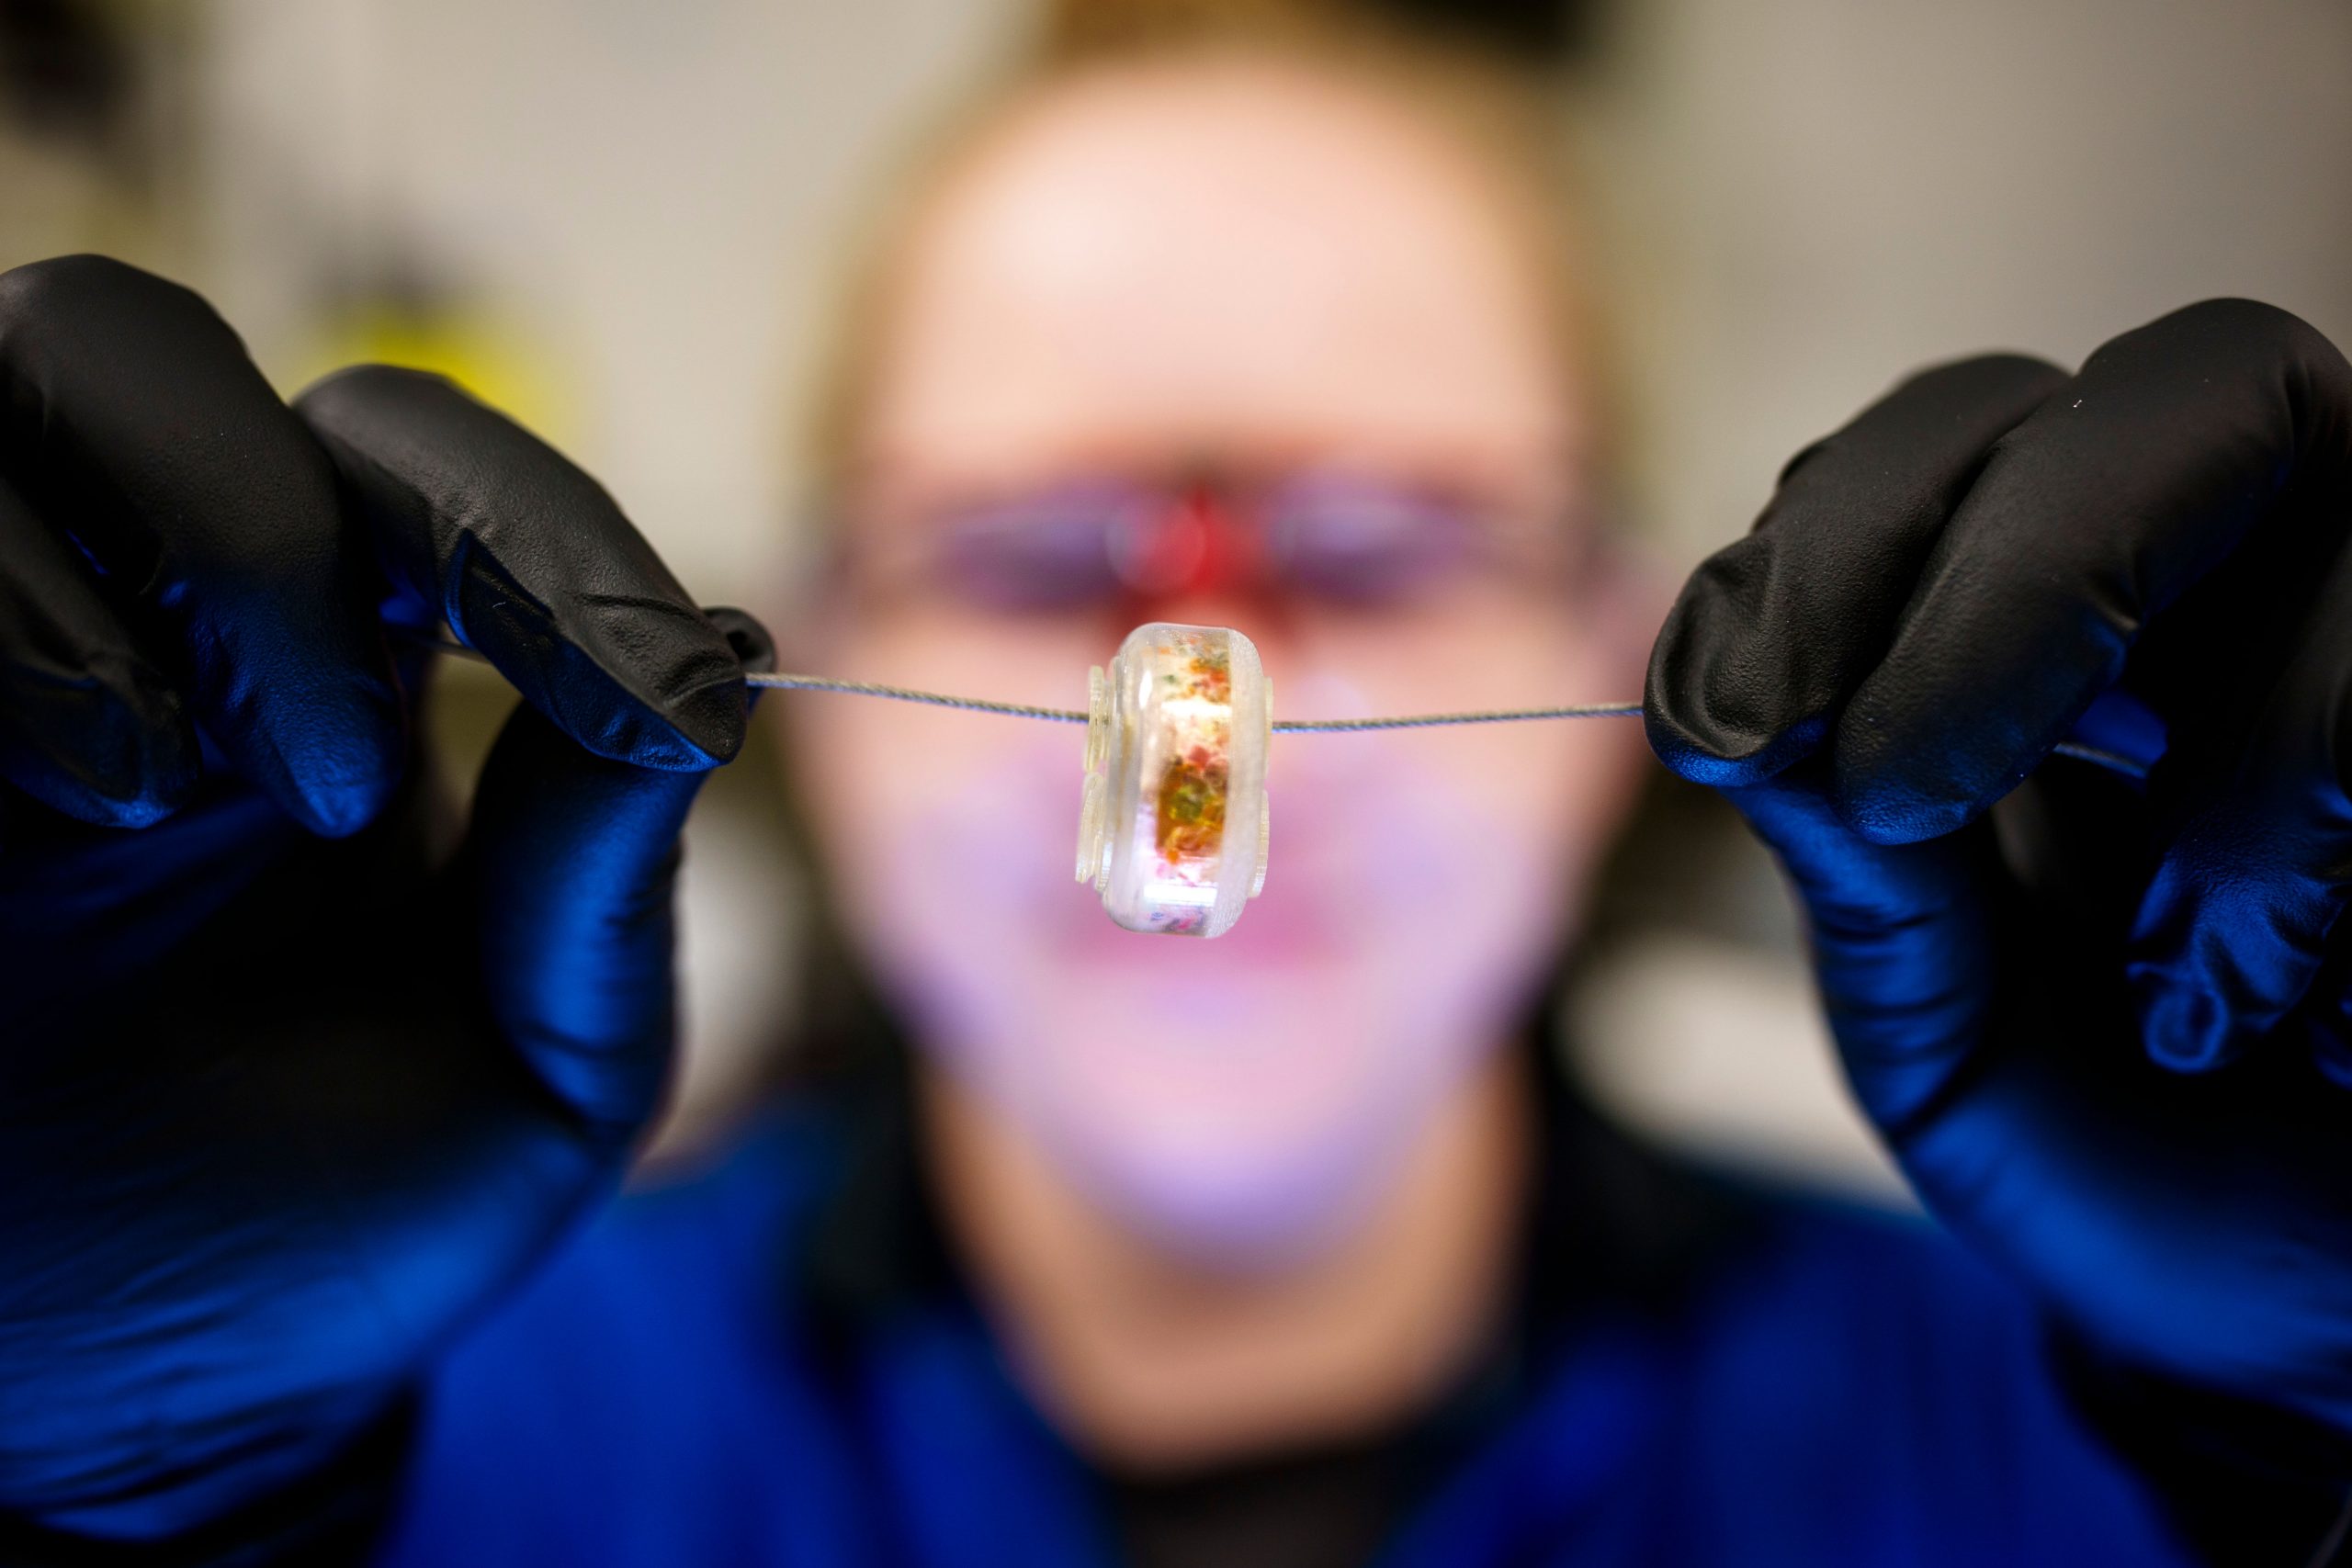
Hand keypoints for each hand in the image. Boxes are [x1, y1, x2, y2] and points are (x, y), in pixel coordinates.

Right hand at [0, 256, 769, 1542]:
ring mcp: (10, 653)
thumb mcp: (542, 1068)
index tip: (621, 675)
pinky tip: (79, 796)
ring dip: (150, 565)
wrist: (141, 1402)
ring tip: (174, 806)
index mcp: (355, 680)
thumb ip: (607, 874)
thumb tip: (708, 668)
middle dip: (284, 527)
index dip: (540, 531)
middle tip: (335, 781)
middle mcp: (161, 625)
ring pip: (42, 371)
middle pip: (177, 361)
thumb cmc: (351, 1223)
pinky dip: (12, 618)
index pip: (429, 470)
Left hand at [1646, 302, 2351, 1479]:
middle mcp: (2252, 573)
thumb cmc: (2123, 1145)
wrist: (2306, 1312)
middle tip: (1900, 775)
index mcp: (2064, 616)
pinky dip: (2298, 834)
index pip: (1948, 446)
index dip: (1832, 543)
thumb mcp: (1939, 1026)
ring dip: (2203, 755)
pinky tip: (2258, 1000)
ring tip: (2159, 976)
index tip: (1725, 719)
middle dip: (2010, 578)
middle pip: (2171, 393)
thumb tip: (1739, 707)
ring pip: (2326, 489)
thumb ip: (1857, 867)